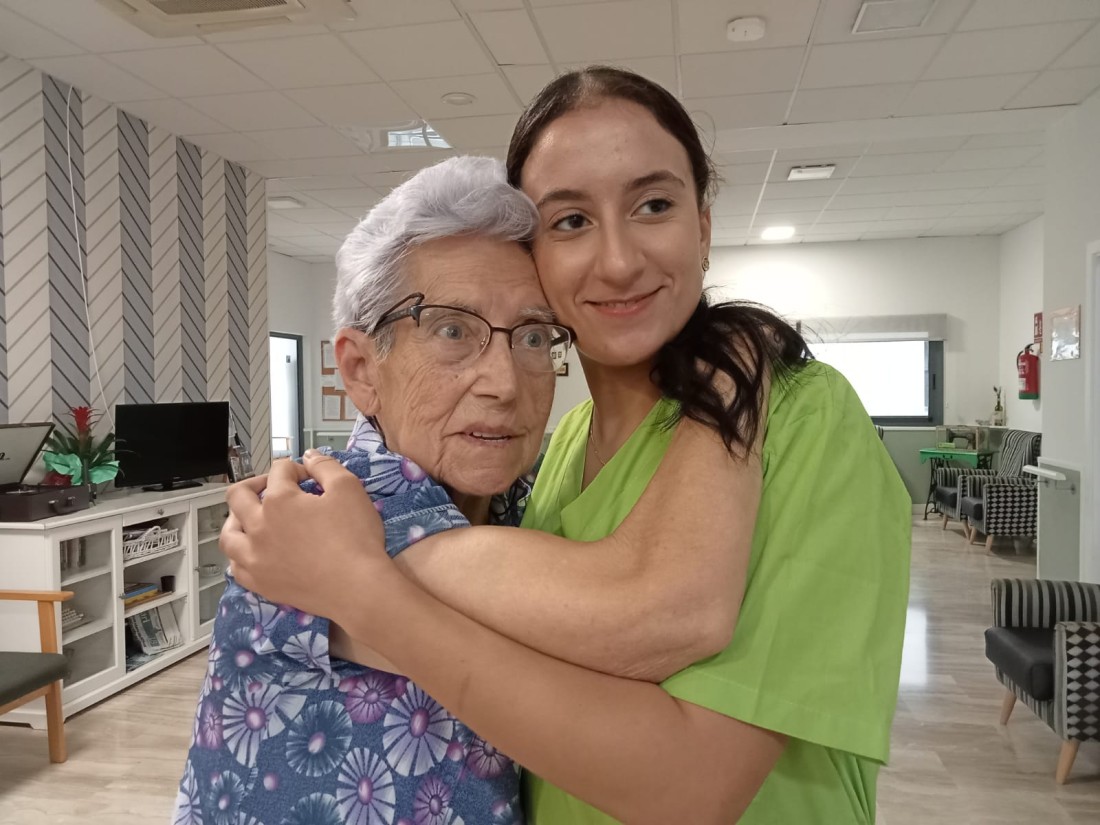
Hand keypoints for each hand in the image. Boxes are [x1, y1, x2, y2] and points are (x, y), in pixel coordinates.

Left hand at [219, 451, 390, 620]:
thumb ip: (326, 466)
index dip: (297, 468)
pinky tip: (254, 552)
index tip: (311, 477)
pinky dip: (241, 555)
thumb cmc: (356, 538)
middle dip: (256, 484)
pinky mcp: (261, 584)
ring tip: (252, 518)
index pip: (279, 471)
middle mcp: (258, 527)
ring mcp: (255, 558)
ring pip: (228, 534)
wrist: (358, 588)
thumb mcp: (349, 489)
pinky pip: (236, 567)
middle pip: (239, 496)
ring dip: (237, 519)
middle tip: (274, 487)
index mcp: (279, 500)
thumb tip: (309, 457)